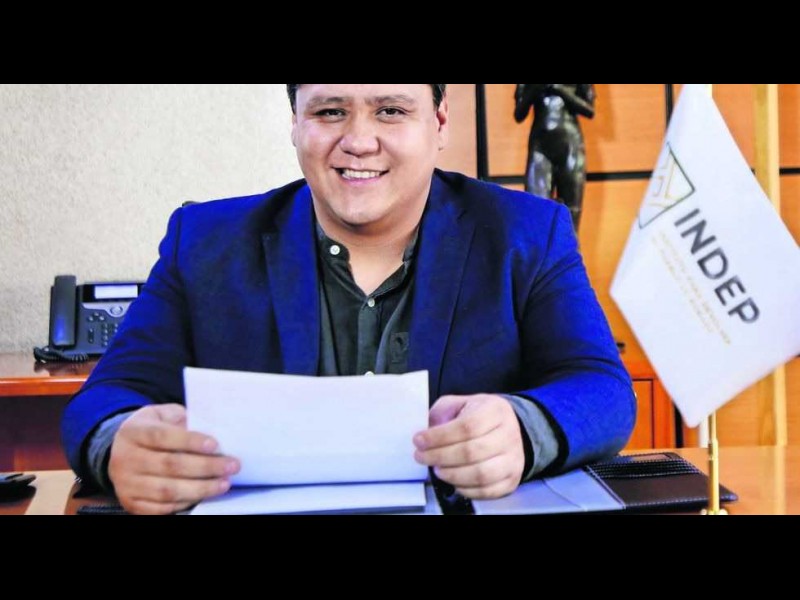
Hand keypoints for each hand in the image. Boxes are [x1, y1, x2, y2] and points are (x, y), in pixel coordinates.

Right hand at [108, 404, 239, 514]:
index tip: (215, 445)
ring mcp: (127, 484)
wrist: (120, 450)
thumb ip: (183, 420)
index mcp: (133, 431)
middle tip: (232, 466)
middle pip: (169, 465)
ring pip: (167, 490)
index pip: (162, 436)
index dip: (189, 441)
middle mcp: (125, 458)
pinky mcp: (131, 503)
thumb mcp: (163, 415)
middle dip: (205, 466)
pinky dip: (186, 503)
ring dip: (200, 488)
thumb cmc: (153, 430)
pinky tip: (204, 495)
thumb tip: (214, 431)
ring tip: (224, 483)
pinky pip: (161, 508)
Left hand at [413, 394, 524, 498]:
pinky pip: (487, 491)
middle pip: (472, 452)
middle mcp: (509, 435)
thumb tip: (427, 433)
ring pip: (480, 474)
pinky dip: (465, 489)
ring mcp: (513, 459)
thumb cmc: (479, 416)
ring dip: (451, 475)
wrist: (507, 429)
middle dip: (440, 456)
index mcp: (495, 411)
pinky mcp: (512, 479)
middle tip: (421, 456)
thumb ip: (442, 412)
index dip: (439, 436)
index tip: (419, 440)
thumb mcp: (460, 403)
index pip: (467, 426)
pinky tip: (452, 480)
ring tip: (437, 469)